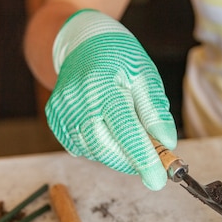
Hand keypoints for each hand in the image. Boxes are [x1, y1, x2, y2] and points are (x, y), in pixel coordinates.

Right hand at [46, 9, 176, 190]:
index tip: (158, 180)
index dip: (143, 159)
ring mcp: (62, 112)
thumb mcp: (144, 76)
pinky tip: (107, 128)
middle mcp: (77, 101)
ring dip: (117, 153)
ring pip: (94, 151)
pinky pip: (81, 147)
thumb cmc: (117, 56)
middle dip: (131, 162)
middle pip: (106, 149)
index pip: (126, 131)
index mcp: (104, 87)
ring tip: (130, 133)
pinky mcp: (55, 120)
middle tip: (153, 162)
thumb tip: (166, 143)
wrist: (80, 41)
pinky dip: (100, 147)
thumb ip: (155, 111)